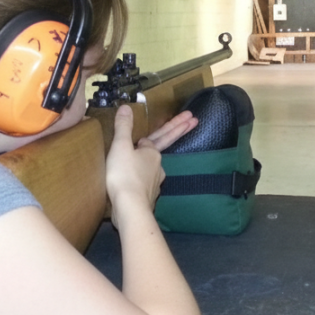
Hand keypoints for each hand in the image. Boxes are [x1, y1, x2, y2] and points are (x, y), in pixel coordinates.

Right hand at [105, 107, 197, 227]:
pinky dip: (142, 178)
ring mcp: (155, 182)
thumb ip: (123, 127)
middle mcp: (157, 166)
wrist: (130, 207)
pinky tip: (135, 181)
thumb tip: (126, 107)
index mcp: (152, 152)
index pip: (159, 135)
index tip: (183, 118)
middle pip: (166, 145)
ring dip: (151, 161)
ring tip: (144, 158)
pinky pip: (145, 182)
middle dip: (180, 131)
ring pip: (153, 166)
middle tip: (195, 120)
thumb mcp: (120, 147)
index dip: (167, 126)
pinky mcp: (148, 196)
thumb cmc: (125, 174)